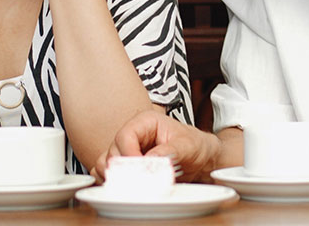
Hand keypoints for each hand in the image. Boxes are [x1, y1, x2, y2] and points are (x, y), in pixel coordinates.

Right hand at [92, 110, 222, 183]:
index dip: (130, 155)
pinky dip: (113, 182)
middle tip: (141, 182)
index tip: (142, 171)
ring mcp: (128, 149)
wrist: (202, 157)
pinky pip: (109, 173)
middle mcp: (133, 133)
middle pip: (113, 151)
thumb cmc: (196, 145)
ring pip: (106, 163)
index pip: (125, 136)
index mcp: (145, 121)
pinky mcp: (127, 165)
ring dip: (116, 177)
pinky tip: (129, 187)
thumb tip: (150, 160)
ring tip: (136, 185)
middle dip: (125, 170)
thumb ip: (170, 151)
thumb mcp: (188, 146)